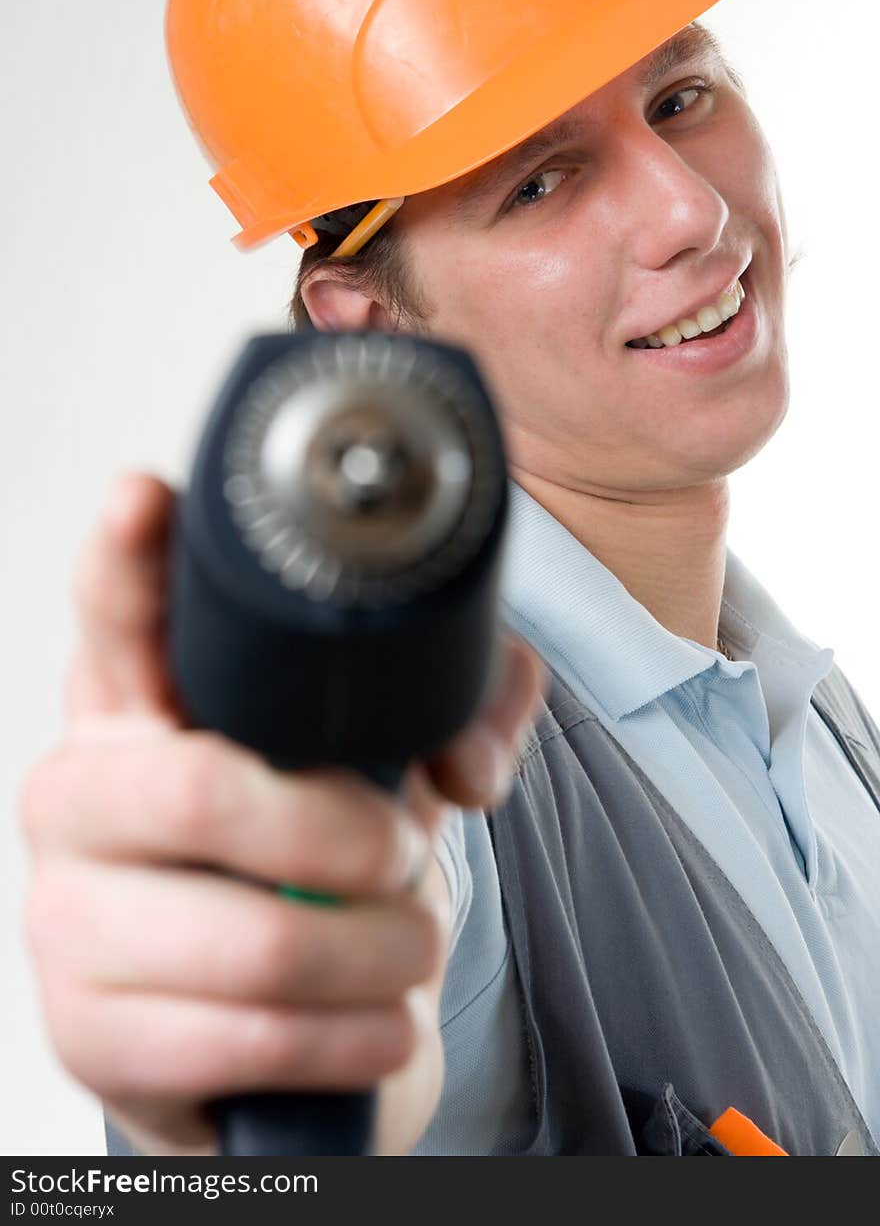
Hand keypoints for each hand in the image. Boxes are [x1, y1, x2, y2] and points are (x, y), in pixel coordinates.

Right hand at [20, 472, 545, 1154]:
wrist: (271, 1030)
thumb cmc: (319, 867)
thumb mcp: (388, 766)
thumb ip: (459, 708)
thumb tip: (465, 761)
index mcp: (140, 705)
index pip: (118, 615)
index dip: (127, 560)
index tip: (143, 498)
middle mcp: (79, 795)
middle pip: (209, 792)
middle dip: (352, 837)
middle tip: (401, 850)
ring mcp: (68, 918)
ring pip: (256, 937)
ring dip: (378, 953)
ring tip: (404, 948)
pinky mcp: (91, 1034)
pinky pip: (247, 1041)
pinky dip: (353, 1037)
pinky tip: (373, 1023)